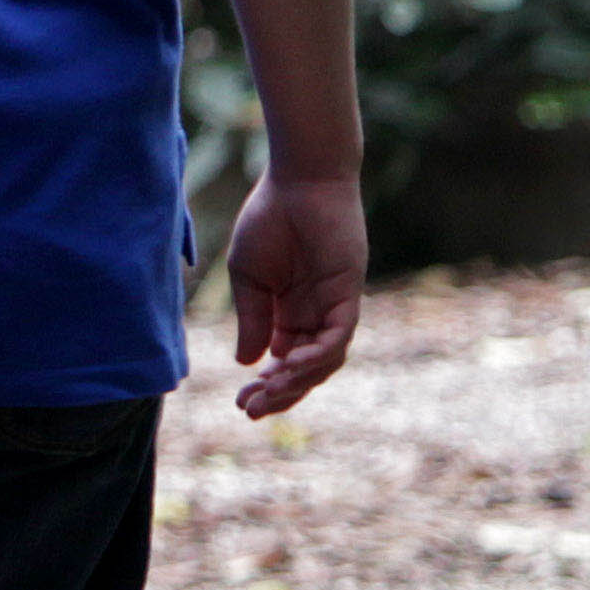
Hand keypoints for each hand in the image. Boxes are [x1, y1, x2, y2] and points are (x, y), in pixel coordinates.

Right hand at [224, 171, 363, 417]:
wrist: (298, 180)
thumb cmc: (269, 219)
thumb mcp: (248, 278)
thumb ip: (252, 319)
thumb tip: (246, 362)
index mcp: (290, 312)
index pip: (284, 361)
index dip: (266, 385)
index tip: (241, 403)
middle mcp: (316, 314)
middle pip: (306, 369)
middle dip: (280, 393)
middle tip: (251, 409)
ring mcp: (334, 305)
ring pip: (325, 359)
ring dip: (298, 380)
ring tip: (269, 390)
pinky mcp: (348, 292)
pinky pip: (339, 334)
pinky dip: (319, 354)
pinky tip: (292, 364)